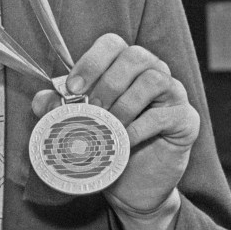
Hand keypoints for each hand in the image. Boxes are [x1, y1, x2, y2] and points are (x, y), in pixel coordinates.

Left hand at [32, 33, 199, 213]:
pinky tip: (125, 141)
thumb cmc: (107, 144)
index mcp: (125, 65)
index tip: (73, 88)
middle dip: (107, 83)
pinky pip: (165, 114)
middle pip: (135, 56)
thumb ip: (59, 109)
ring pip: (154, 79)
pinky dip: (140, 127)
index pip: (112, 44)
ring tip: (108, 126)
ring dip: (125, 104)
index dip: (91, 61)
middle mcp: (153, 71)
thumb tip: (44, 100)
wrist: (133, 185)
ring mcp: (173, 93)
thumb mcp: (77, 125)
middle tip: (92, 110)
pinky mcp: (186, 119)